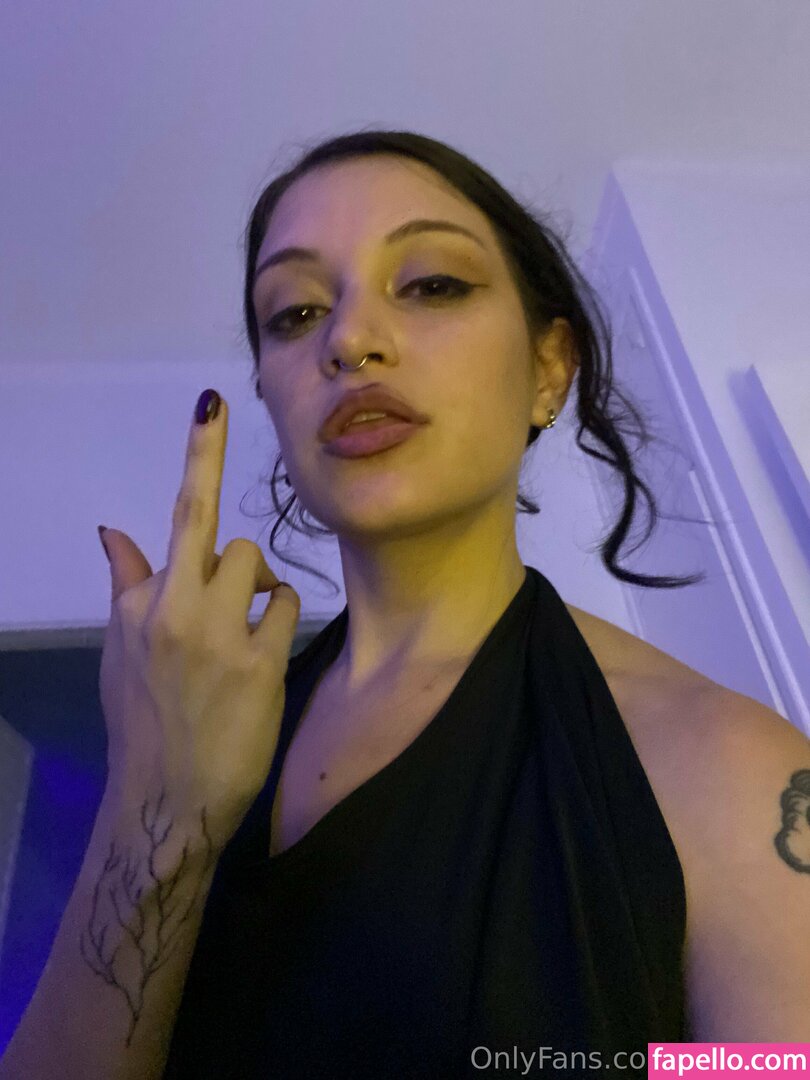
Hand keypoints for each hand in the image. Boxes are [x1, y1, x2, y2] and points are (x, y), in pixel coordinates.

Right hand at [97, 390, 299, 851]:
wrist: (164, 798)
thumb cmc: (142, 720)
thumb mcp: (120, 651)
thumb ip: (125, 585)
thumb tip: (113, 529)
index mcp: (144, 603)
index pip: (179, 516)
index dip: (199, 453)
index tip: (211, 401)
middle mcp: (178, 610)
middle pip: (231, 542)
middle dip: (237, 565)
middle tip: (231, 604)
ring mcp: (221, 638)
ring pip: (262, 570)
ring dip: (260, 596)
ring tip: (243, 639)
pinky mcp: (260, 667)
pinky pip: (287, 609)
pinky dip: (279, 623)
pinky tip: (262, 658)